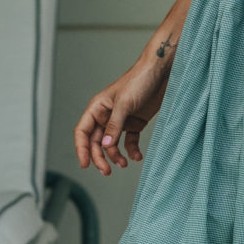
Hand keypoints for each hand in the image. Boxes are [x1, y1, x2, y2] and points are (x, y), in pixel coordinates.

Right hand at [75, 50, 170, 173]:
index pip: (82, 132)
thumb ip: (114, 126)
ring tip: (124, 164)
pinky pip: (129, 141)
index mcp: (97, 107)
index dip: (81, 149)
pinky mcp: (135, 123)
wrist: (162, 72)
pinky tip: (137, 156)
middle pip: (96, 142)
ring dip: (115, 156)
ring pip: (112, 144)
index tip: (85, 165)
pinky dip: (131, 150)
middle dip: (100, 157)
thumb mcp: (124, 104)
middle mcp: (106, 115)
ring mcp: (121, 120)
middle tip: (106, 171)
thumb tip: (105, 146)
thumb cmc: (140, 80)